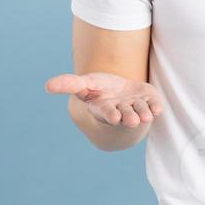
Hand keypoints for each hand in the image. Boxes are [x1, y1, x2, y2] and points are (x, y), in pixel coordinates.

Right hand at [45, 71, 164, 128]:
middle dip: (130, 116)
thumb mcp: (84, 84)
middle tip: (133, 119)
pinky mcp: (150, 102)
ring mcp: (137, 108)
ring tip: (146, 116)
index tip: (115, 117)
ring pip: (141, 112)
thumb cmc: (100, 89)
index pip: (107, 113)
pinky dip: (156, 107)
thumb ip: (68, 84)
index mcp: (104, 109)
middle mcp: (121, 111)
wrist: (122, 93)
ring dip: (144, 113)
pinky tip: (158, 110)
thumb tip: (46, 86)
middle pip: (126, 114)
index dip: (111, 115)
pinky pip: (154, 106)